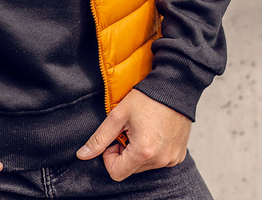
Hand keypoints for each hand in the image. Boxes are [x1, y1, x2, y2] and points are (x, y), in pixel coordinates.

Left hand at [76, 89, 190, 181]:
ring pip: (144, 166)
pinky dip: (152, 151)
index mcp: (143, 152)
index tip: (115, 138)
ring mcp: (171, 159)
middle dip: (124, 152)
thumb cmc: (146, 98)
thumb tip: (82, 155)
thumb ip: (99, 138)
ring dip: (138, 151)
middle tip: (129, 130)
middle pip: (130, 169)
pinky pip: (159, 161)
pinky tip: (154, 132)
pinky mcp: (179, 156)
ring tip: (142, 129)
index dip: (110, 156)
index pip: (116, 173)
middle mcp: (160, 161)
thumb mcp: (118, 115)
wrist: (174, 88)